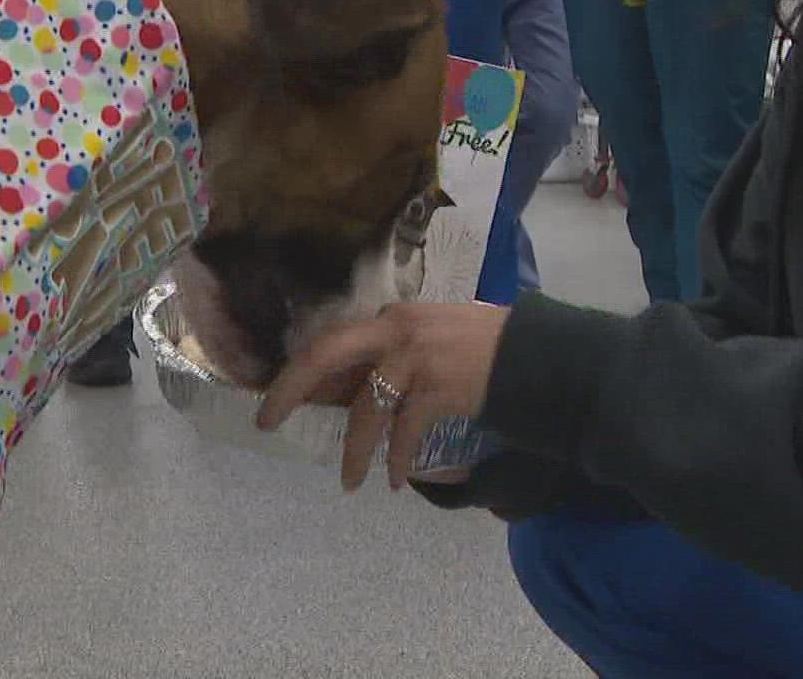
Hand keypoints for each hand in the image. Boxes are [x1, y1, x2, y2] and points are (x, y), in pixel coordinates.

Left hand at [257, 301, 510, 492]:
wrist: (534, 355)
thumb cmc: (483, 348)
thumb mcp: (430, 339)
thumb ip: (392, 356)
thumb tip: (348, 391)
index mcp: (392, 319)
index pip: (332, 341)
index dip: (298, 370)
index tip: (274, 396)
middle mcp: (397, 330)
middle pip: (326, 355)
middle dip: (291, 389)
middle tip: (267, 422)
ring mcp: (416, 357)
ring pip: (367, 408)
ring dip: (355, 451)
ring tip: (350, 482)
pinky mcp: (438, 387)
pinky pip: (403, 431)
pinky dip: (395, 458)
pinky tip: (393, 479)